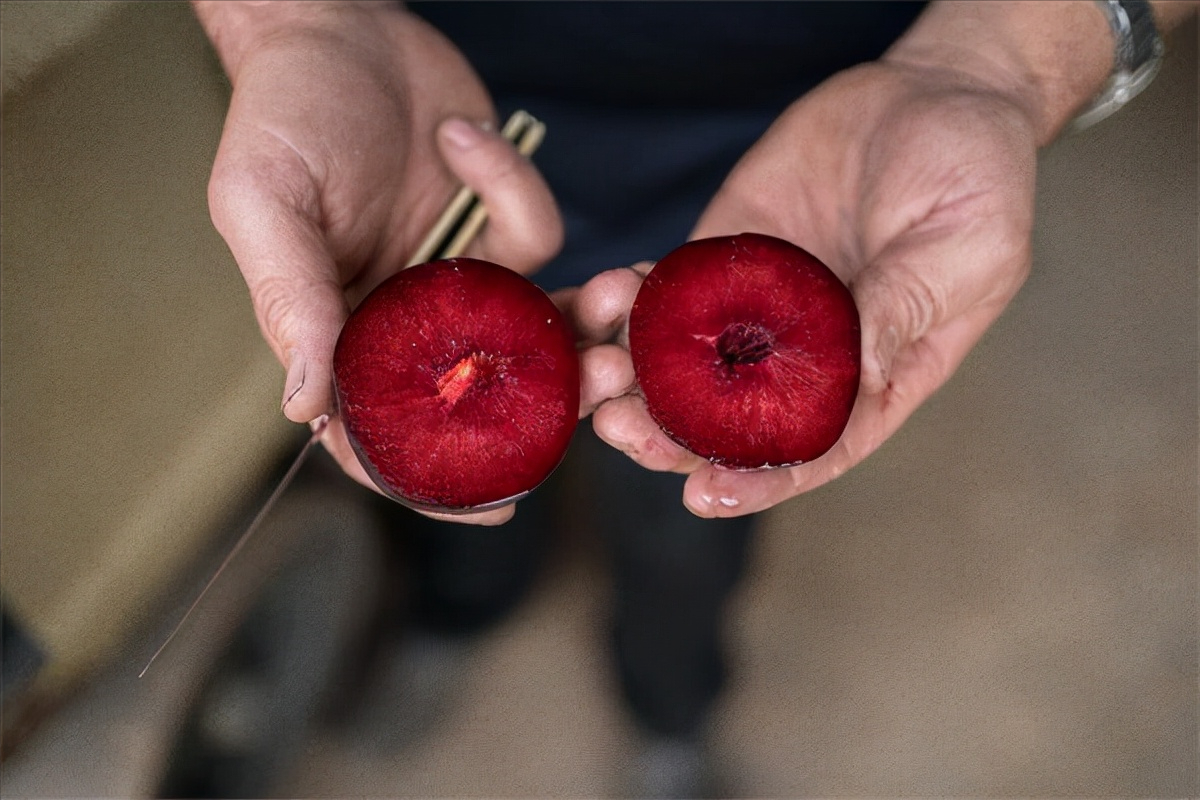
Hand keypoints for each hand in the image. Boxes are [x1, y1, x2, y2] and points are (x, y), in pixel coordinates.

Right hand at [196, 2, 561, 523]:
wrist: (339, 26)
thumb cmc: (284, 111)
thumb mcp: (265, 200)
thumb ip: (292, 300)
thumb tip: (307, 409)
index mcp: (340, 336)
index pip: (381, 434)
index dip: (432, 481)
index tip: (497, 505)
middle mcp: (403, 324)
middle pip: (481, 397)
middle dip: (552, 399)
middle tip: (609, 384)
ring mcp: (457, 283)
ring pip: (534, 336)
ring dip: (582, 321)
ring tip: (613, 297)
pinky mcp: (498, 233)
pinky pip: (538, 242)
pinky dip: (514, 189)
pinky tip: (463, 140)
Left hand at [580, 57, 1044, 516]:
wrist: (935, 94)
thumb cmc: (975, 179)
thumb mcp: (965, 249)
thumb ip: (904, 309)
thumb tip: (854, 375)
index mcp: (876, 377)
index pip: (811, 449)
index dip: (756, 481)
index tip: (702, 494)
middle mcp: (806, 355)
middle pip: (727, 421)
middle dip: (668, 435)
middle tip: (619, 427)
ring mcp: (758, 308)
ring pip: (683, 364)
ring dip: (634, 375)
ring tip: (598, 363)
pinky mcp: (725, 256)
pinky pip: (668, 290)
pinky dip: (632, 300)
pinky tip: (606, 293)